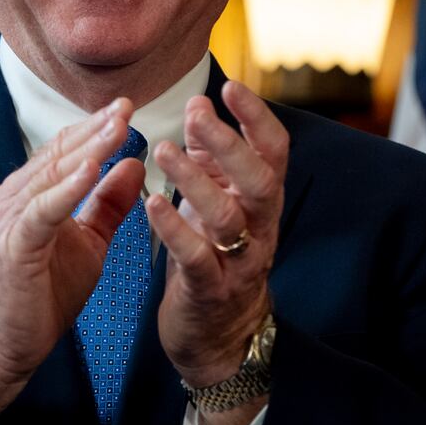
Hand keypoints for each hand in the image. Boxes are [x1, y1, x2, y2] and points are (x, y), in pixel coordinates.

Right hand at [0, 98, 143, 424]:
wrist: (4, 346)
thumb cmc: (41, 297)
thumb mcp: (88, 244)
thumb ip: (108, 204)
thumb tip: (134, 164)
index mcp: (28, 196)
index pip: (62, 152)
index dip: (93, 129)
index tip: (125, 108)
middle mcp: (11, 199)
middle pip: (57, 155)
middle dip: (94, 129)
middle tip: (126, 106)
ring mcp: (8, 220)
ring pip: (51, 176)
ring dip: (86, 150)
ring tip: (116, 128)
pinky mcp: (13, 244)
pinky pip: (42, 210)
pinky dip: (67, 188)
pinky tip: (91, 169)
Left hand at [147, 82, 285, 418]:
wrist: (218, 338)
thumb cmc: (216, 257)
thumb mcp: (218, 201)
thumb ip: (211, 157)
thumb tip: (201, 103)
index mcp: (262, 201)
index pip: (273, 151)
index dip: (257, 118)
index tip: (231, 86)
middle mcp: (260, 228)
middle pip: (259, 180)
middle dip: (229, 144)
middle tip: (197, 113)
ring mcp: (239, 262)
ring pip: (227, 217)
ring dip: (194, 181)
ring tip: (164, 149)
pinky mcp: (211, 291)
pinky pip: (197, 258)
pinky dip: (175, 229)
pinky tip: (152, 202)